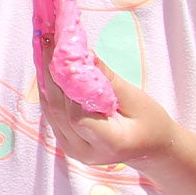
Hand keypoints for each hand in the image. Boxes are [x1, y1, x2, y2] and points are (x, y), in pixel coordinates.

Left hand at [36, 58, 175, 169]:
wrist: (151, 146)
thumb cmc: (150, 122)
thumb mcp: (136, 98)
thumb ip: (108, 79)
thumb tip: (85, 55)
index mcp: (109, 143)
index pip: (77, 116)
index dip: (69, 88)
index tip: (65, 57)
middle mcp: (86, 151)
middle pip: (59, 111)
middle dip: (51, 75)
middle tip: (48, 43)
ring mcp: (73, 149)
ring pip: (50, 111)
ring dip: (45, 79)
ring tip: (43, 50)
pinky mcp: (66, 142)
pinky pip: (51, 114)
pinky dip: (49, 90)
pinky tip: (47, 68)